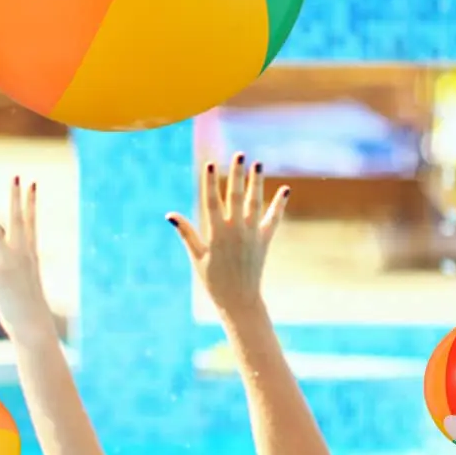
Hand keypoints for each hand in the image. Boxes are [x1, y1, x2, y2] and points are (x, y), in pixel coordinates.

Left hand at [0, 179, 54, 340]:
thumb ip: (20, 268)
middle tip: (16, 176)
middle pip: (19, 220)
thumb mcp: (27, 281)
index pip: (32, 222)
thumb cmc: (30, 307)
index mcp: (30, 254)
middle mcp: (22, 255)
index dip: (31, 202)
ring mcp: (10, 265)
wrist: (34, 325)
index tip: (32, 183)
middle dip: (17, 198)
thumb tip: (16, 267)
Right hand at [167, 153, 287, 314]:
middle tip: (239, 155)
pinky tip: (285, 189)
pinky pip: (273, 219)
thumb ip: (186, 233)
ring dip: (257, 182)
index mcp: (216, 234)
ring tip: (258, 163)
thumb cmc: (213, 280)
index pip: (212, 202)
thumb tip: (170, 214)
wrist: (239, 299)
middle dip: (237, 175)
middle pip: (236, 197)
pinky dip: (279, 205)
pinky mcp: (264, 241)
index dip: (210, 182)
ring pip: (255, 203)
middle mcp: (236, 231)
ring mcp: (252, 235)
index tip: (210, 164)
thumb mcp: (196, 257)